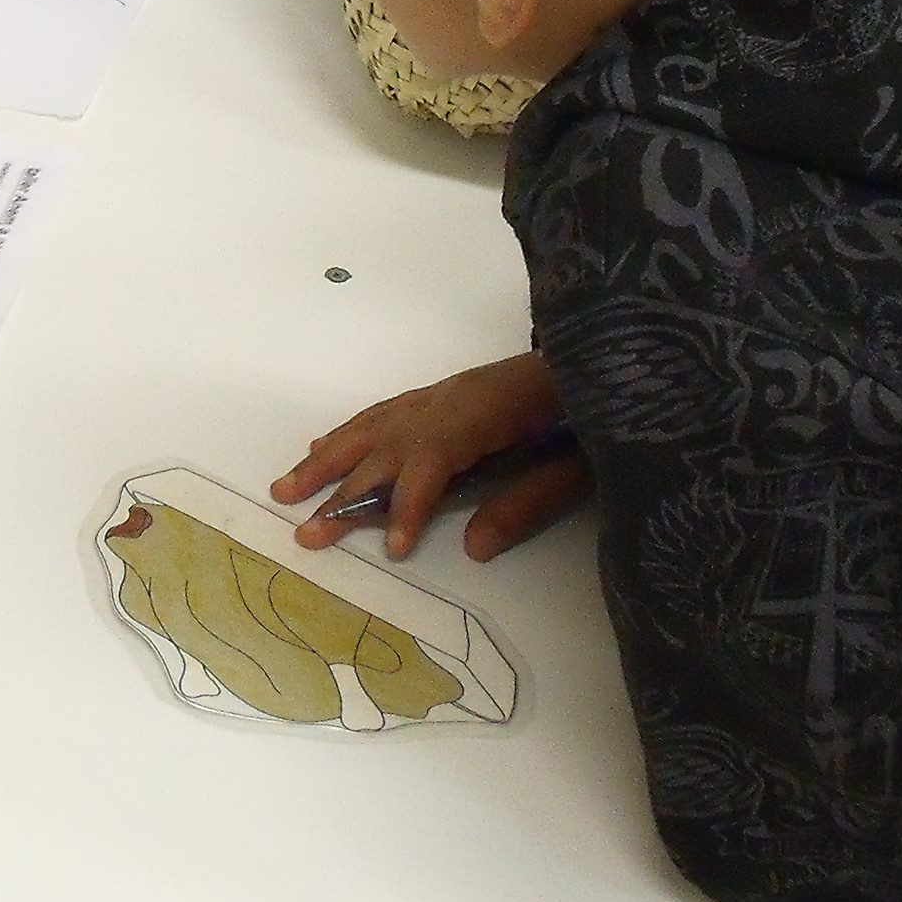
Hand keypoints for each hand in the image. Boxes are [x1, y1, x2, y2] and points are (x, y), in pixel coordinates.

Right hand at [272, 353, 585, 561]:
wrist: (615, 352)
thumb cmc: (607, 412)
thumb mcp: (584, 464)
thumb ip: (530, 502)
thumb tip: (472, 546)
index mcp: (491, 408)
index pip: (433, 458)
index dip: (407, 502)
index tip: (393, 549)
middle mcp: (455, 395)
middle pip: (390, 444)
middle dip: (344, 490)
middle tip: (305, 533)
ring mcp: (447, 390)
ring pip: (375, 423)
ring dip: (328, 457)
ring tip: (285, 488)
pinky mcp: (448, 392)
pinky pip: (385, 410)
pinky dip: (349, 430)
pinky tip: (325, 444)